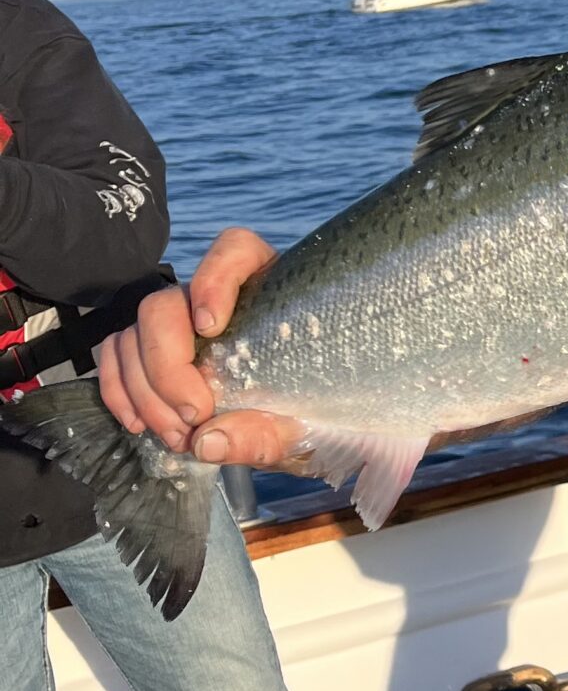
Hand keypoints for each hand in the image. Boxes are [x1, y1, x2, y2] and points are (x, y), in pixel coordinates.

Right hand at [96, 226, 305, 467]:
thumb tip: (207, 441)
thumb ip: (267, 434)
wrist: (324, 435)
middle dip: (168, 365)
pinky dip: (120, 391)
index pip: (235, 250)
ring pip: (134, 333)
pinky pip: (116, 355)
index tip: (211, 328)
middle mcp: (221, 299)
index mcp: (273, 291)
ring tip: (178, 436)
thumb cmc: (328, 420)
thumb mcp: (310, 433)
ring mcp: (182, 323)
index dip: (213, 280)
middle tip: (195, 416)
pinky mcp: (154, 351)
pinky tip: (141, 425)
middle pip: (166, 304)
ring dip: (144, 389)